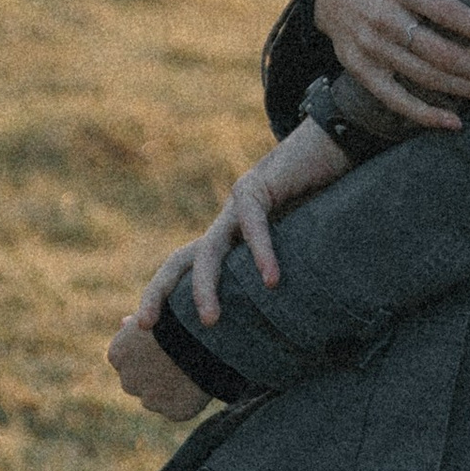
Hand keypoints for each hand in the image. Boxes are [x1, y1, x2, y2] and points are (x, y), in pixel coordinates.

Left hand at [107, 316, 211, 416]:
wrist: (205, 336)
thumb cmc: (179, 317)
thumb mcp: (152, 309)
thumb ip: (136, 321)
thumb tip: (124, 322)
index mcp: (116, 355)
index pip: (126, 362)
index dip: (146, 356)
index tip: (163, 347)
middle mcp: (127, 381)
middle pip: (138, 382)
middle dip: (154, 376)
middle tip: (178, 361)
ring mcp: (150, 400)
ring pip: (156, 399)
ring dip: (168, 390)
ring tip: (190, 372)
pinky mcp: (174, 412)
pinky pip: (177, 409)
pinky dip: (186, 401)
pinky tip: (198, 385)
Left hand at [133, 117, 350, 333]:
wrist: (333, 144)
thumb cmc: (322, 199)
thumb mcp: (299, 247)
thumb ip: (286, 276)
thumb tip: (292, 316)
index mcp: (230, 239)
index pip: (186, 271)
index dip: (163, 297)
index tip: (136, 325)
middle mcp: (225, 223)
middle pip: (178, 261)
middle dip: (157, 292)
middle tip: (142, 326)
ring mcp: (237, 205)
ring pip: (209, 250)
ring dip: (205, 287)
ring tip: (211, 321)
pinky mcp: (260, 187)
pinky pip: (253, 224)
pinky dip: (262, 253)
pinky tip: (271, 281)